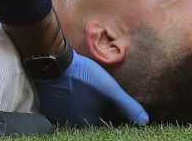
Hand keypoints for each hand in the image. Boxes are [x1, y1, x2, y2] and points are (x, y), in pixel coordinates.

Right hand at [32, 51, 148, 126]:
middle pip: (84, 124)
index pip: (101, 130)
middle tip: (99, 110)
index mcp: (85, 121)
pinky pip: (59, 109)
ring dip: (79, 111)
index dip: (109, 125)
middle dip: (93, 118)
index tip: (113, 120)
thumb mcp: (109, 89)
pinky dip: (66, 105)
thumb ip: (126, 105)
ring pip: (70, 117)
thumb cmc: (82, 75)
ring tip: (85, 103)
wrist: (51, 61)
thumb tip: (145, 122)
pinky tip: (70, 97)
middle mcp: (69, 121)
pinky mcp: (47, 102)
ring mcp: (56, 112)